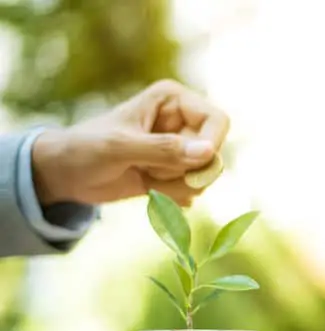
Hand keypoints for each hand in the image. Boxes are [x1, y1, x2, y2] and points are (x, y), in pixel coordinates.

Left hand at [32, 79, 229, 206]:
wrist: (66, 173)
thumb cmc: (86, 148)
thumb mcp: (121, 147)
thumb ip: (164, 149)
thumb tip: (209, 153)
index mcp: (174, 99)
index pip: (217, 120)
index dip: (210, 146)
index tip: (188, 166)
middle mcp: (183, 120)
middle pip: (213, 153)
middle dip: (182, 170)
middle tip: (149, 169)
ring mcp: (182, 148)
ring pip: (204, 175)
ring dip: (174, 185)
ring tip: (144, 175)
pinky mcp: (177, 171)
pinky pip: (194, 189)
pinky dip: (172, 196)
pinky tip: (148, 188)